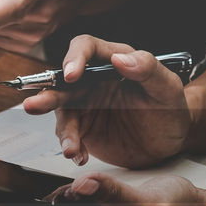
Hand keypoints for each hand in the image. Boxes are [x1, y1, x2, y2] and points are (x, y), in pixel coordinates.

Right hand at [22, 35, 192, 168]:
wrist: (171, 141)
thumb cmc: (171, 108)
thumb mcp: (167, 88)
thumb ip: (148, 69)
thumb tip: (120, 58)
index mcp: (113, 61)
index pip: (86, 48)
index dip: (75, 58)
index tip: (72, 75)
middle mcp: (93, 80)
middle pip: (62, 81)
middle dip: (47, 94)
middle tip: (34, 105)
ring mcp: (85, 105)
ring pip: (61, 112)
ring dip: (63, 131)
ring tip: (71, 149)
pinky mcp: (82, 128)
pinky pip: (69, 136)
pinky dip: (72, 147)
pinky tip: (81, 156)